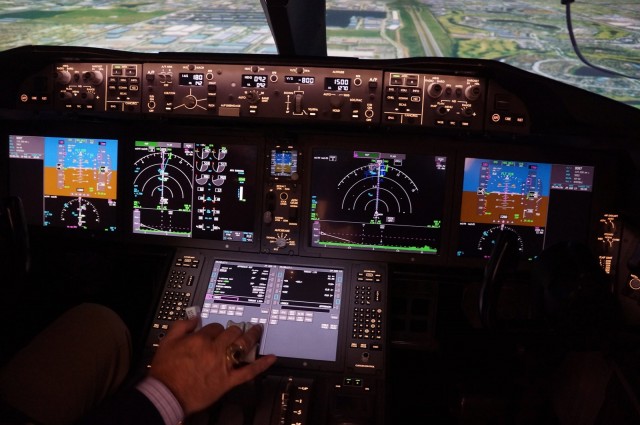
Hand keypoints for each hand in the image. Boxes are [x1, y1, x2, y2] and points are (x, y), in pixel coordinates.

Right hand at [148, 317, 276, 415]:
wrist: (166, 395)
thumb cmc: (166, 371)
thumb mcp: (167, 342)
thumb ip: (181, 326)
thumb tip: (195, 318)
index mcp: (200, 339)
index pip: (215, 327)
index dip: (215, 329)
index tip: (215, 333)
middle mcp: (214, 350)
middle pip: (232, 333)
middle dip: (236, 330)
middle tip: (239, 329)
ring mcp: (223, 365)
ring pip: (243, 346)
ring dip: (253, 336)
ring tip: (259, 330)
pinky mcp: (228, 381)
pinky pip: (249, 371)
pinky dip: (262, 364)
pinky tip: (271, 358)